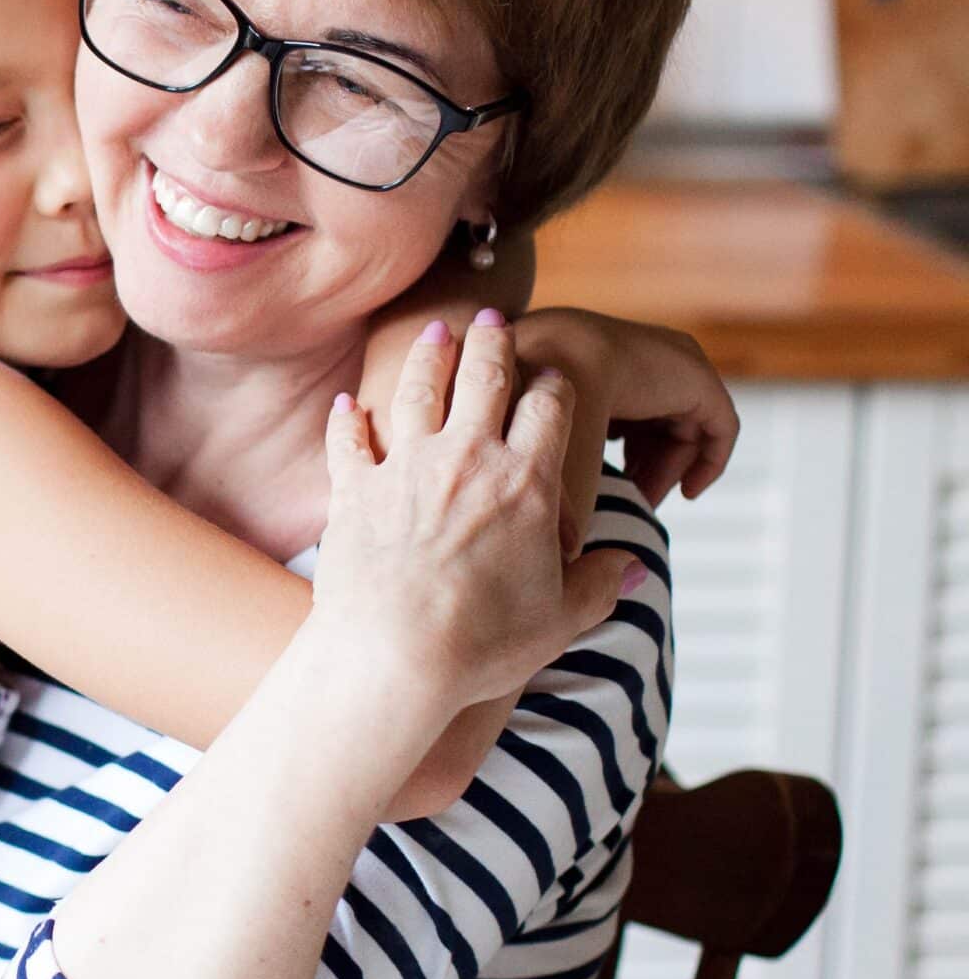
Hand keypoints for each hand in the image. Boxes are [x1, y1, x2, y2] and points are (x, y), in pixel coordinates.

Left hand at [315, 317, 641, 723]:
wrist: (391, 660)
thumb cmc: (481, 646)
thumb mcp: (559, 621)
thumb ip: (598, 584)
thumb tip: (632, 567)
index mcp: (526, 482)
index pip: (550, 406)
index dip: (555, 385)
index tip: (556, 374)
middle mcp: (466, 460)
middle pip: (484, 377)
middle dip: (493, 342)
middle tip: (493, 318)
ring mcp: (404, 469)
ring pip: (417, 390)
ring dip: (427, 356)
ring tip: (434, 333)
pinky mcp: (353, 490)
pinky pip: (349, 439)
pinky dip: (348, 418)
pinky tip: (348, 404)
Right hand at [516, 309, 738, 507]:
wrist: (544, 368)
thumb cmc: (525, 405)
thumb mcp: (536, 434)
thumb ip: (544, 457)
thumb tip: (555, 517)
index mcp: (598, 357)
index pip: (621, 414)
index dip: (616, 458)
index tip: (608, 494)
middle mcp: (636, 354)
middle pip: (652, 422)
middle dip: (642, 468)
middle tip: (628, 503)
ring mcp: (671, 360)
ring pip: (681, 427)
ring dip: (665, 470)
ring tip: (644, 501)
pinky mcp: (699, 377)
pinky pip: (719, 426)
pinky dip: (709, 461)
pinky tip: (689, 492)